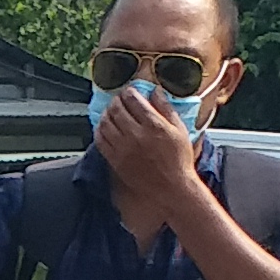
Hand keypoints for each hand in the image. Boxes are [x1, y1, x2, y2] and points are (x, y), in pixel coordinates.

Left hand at [94, 81, 205, 211]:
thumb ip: (166, 109)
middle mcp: (136, 135)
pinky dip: (99, 130)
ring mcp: (123, 148)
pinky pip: (100, 140)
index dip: (129, 92)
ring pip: (105, 122)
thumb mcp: (180, 130)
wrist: (171, 188)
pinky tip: (104, 127)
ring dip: (106, 113)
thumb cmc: (178, 160)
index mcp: (154, 125)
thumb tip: (156, 92)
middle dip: (117, 100)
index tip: (130, 91)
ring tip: (111, 111)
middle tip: (119, 99)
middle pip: (117, 109)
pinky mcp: (115, 160)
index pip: (133, 100)